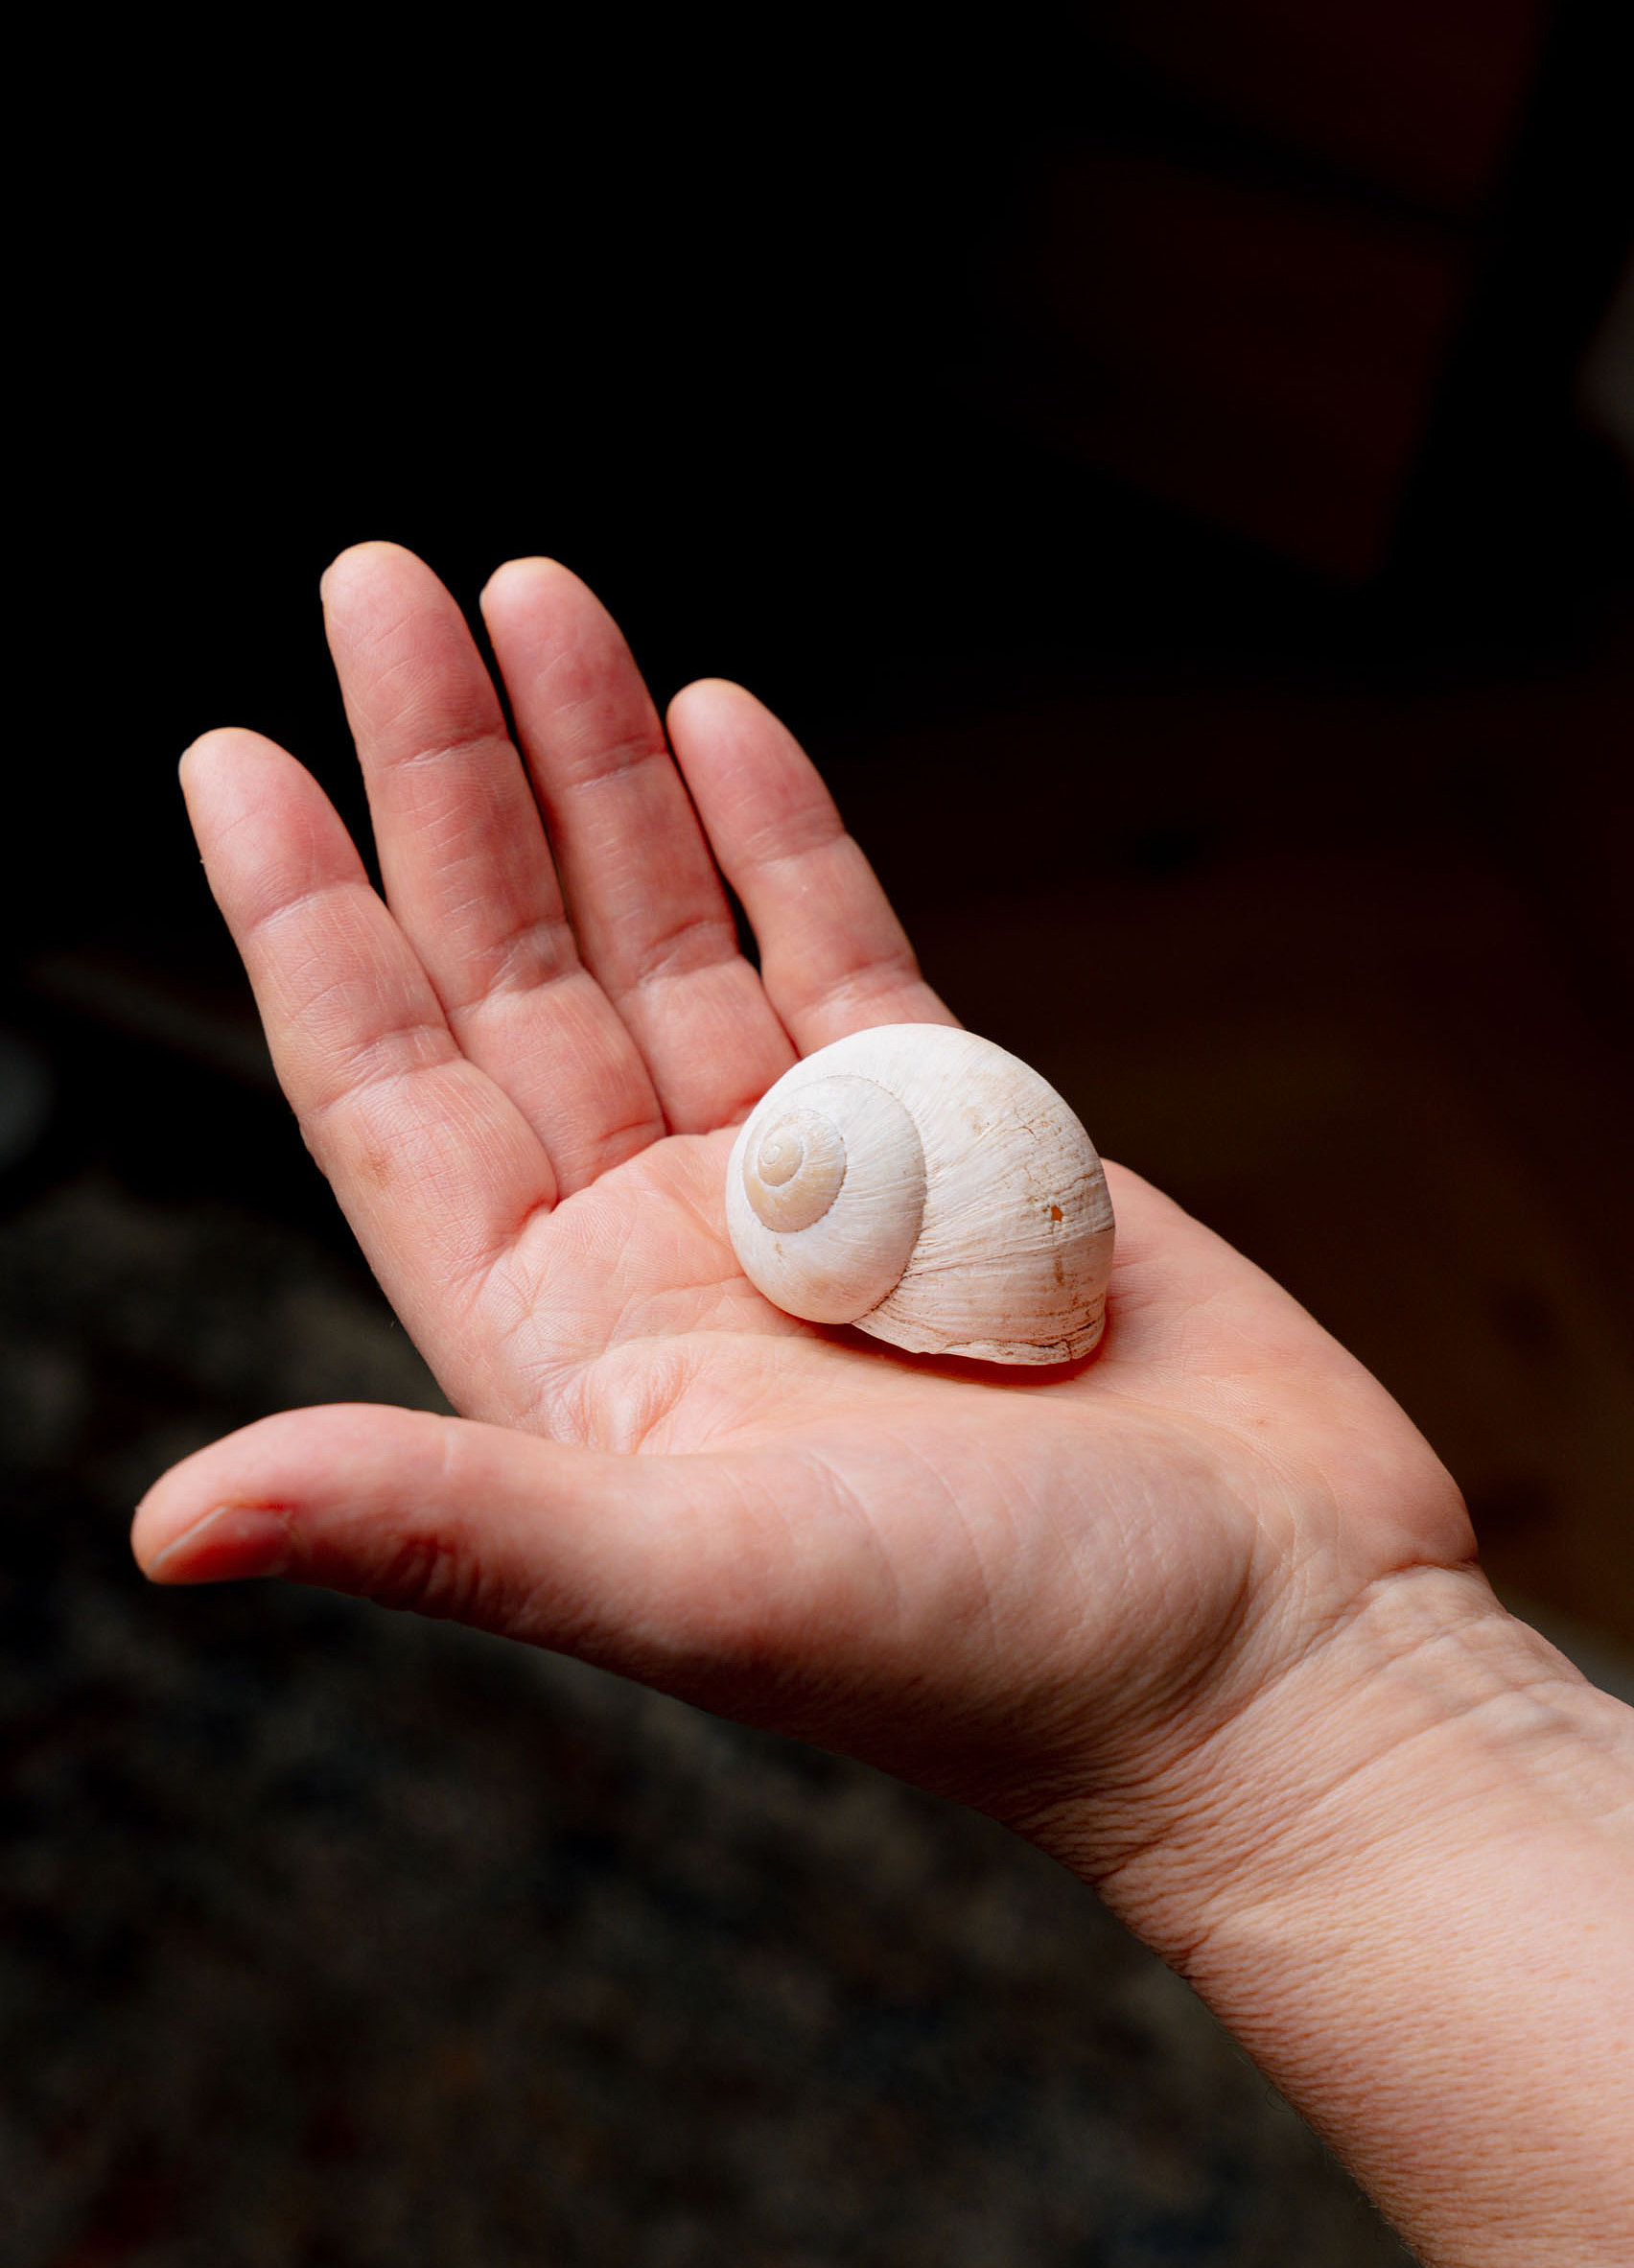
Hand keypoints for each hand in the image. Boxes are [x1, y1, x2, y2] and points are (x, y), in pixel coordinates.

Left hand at [134, 542, 1478, 1870]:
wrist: (1264, 1652)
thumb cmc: (997, 1655)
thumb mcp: (691, 1585)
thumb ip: (441, 1523)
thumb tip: (167, 1527)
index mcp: (569, 1338)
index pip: (388, 1093)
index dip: (303, 923)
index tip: (232, 754)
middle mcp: (663, 1245)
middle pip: (513, 972)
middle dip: (445, 780)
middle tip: (384, 590)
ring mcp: (810, 1185)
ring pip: (670, 932)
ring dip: (599, 770)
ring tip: (535, 598)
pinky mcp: (959, 1142)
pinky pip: (838, 949)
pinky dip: (784, 832)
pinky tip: (718, 716)